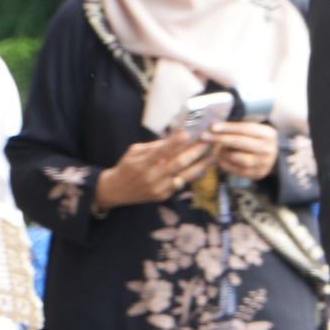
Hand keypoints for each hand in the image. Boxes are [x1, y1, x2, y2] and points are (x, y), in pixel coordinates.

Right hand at [92, 131, 216, 211]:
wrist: (115, 191)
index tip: (187, 133)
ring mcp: (159, 188)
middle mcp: (152, 178)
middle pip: (178, 164)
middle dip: (195, 151)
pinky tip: (204, 166)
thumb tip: (176, 138)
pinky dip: (193, 174)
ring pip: (185, 176)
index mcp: (142, 165)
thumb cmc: (126, 167)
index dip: (174, 143)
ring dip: (202, 165)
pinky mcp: (164, 196)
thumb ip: (154, 146)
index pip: (160, 152)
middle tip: (208, 141)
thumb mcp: (134, 152)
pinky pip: (182, 183)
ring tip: (214, 155)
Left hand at [210, 120, 278, 178]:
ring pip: (236, 157)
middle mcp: (268, 148)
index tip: (213, 127)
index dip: (228, 127)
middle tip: (204, 136)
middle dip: (220, 138)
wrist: (272, 159)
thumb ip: (238, 129)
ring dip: (223, 153)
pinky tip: (221, 158)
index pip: (246, 128)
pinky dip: (224, 163)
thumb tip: (215, 127)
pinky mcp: (257, 173)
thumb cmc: (257, 142)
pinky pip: (235, 169)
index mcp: (268, 134)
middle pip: (239, 142)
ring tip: (218, 150)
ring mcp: (263, 162)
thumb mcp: (255, 132)